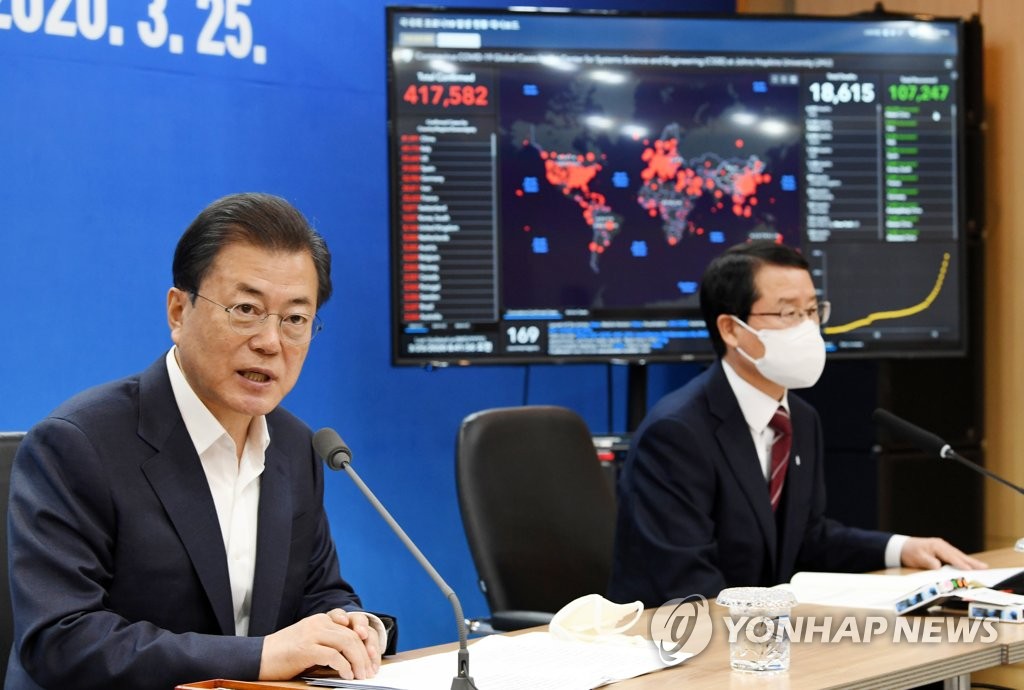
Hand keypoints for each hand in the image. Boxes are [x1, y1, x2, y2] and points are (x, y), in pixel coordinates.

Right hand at [259, 609, 381, 680]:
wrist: (259, 658)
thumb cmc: (286, 655)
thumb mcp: (312, 643)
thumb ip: (330, 643)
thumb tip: (356, 658)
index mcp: (321, 619)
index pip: (352, 625)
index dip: (366, 641)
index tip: (373, 657)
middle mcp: (318, 622)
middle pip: (352, 635)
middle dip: (365, 654)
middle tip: (370, 671)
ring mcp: (311, 633)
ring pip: (346, 642)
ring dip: (358, 661)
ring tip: (362, 675)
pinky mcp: (305, 648)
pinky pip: (333, 655)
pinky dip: (344, 666)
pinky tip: (348, 675)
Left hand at [900, 537, 987, 569]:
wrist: (902, 547)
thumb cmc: (910, 552)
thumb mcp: (918, 557)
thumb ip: (929, 562)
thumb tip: (939, 567)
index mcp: (938, 546)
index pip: (952, 557)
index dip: (962, 564)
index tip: (970, 570)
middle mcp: (943, 546)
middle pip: (959, 555)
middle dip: (972, 562)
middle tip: (985, 568)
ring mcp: (944, 548)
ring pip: (959, 556)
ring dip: (971, 562)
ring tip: (983, 567)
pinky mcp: (943, 551)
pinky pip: (956, 557)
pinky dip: (964, 561)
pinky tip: (970, 565)